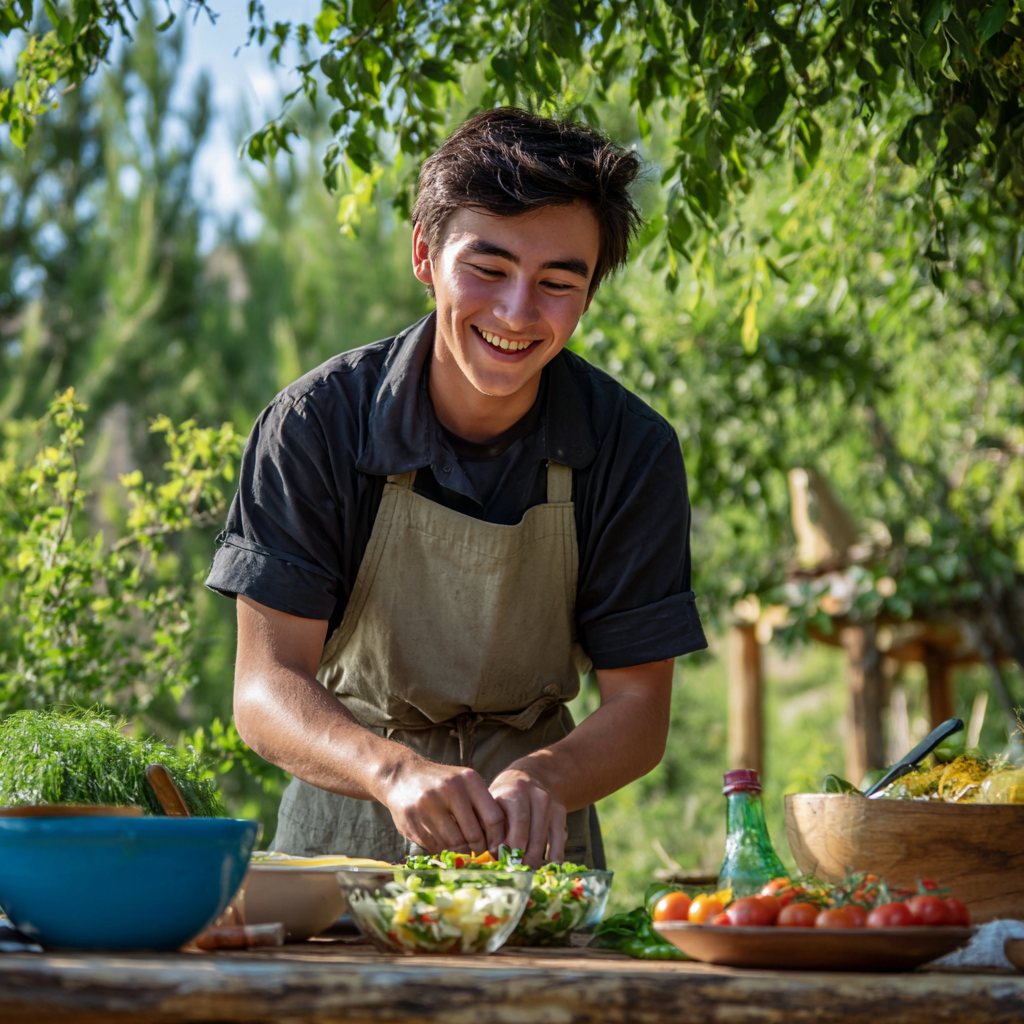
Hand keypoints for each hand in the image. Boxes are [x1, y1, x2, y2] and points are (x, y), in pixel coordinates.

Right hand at [381, 758, 505, 854]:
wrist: (402, 775)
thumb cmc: (442, 783)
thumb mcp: (464, 783)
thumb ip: (481, 806)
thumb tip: (498, 844)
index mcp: (468, 780)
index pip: (493, 818)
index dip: (498, 840)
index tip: (498, 850)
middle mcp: (449, 790)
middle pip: (474, 835)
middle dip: (479, 851)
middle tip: (480, 856)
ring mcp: (429, 805)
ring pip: (454, 844)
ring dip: (460, 854)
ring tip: (464, 855)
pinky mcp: (412, 820)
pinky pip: (435, 846)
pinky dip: (443, 851)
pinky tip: (445, 848)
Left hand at [489, 769, 566, 866]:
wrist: (528, 777)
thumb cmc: (503, 798)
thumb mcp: (492, 803)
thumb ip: (487, 826)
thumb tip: (485, 856)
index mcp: (514, 792)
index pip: (515, 824)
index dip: (507, 846)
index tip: (498, 861)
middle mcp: (535, 796)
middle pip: (529, 835)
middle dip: (519, 858)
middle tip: (510, 873)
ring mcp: (550, 804)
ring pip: (542, 841)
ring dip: (532, 861)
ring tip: (522, 874)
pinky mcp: (560, 812)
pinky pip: (558, 842)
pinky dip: (552, 859)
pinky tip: (543, 869)